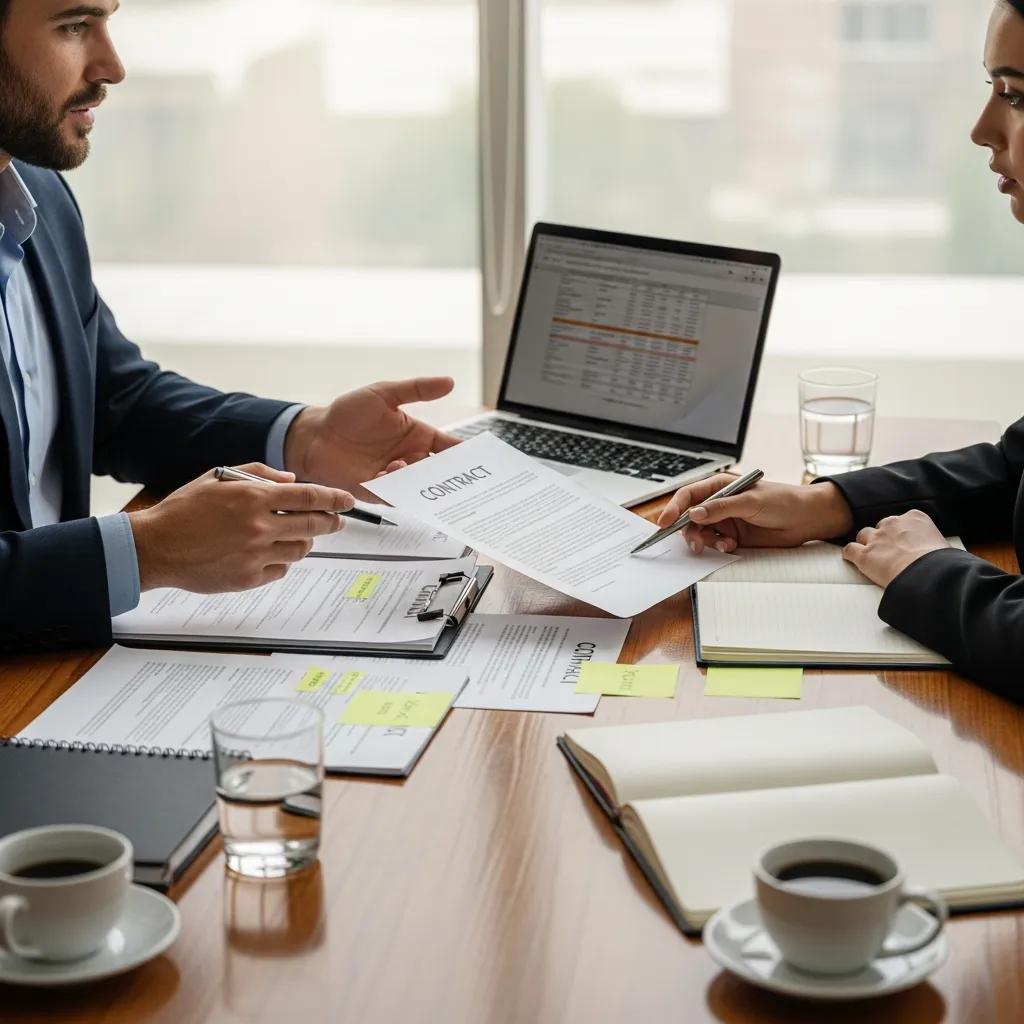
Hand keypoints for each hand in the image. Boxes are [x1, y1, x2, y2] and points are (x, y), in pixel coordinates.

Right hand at [129, 463, 354, 592]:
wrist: (156, 546)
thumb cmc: (185, 509)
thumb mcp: (219, 477)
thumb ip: (259, 474)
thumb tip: (291, 480)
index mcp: (253, 498)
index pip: (310, 497)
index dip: (335, 498)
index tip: (348, 500)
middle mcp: (259, 527)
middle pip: (314, 525)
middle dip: (331, 521)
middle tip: (337, 521)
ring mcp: (255, 555)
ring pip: (301, 549)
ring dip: (306, 541)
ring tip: (298, 535)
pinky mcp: (248, 578)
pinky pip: (281, 570)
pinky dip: (282, 561)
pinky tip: (271, 553)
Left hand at [283, 377, 460, 498]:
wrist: (315, 435)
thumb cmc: (348, 413)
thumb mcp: (384, 393)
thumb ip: (417, 389)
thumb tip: (449, 382)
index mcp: (418, 436)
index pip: (450, 449)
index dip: (467, 455)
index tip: (481, 459)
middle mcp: (410, 459)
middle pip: (440, 472)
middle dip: (453, 477)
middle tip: (463, 479)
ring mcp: (395, 477)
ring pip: (420, 487)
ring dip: (422, 482)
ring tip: (416, 469)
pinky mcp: (378, 492)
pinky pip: (395, 497)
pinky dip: (397, 490)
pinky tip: (388, 474)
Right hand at [657, 474, 854, 553]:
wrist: (807, 519)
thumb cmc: (783, 500)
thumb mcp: (751, 501)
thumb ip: (722, 507)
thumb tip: (695, 513)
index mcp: (720, 486)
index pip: (688, 495)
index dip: (674, 508)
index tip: (665, 523)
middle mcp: (719, 503)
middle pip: (689, 518)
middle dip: (690, 531)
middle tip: (697, 544)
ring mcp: (725, 520)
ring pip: (700, 533)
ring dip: (706, 541)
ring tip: (723, 545)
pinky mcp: (732, 536)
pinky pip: (714, 544)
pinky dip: (718, 548)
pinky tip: (731, 547)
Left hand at [842, 510, 948, 586]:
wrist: (927, 573)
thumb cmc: (943, 563)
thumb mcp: (945, 545)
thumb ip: (935, 543)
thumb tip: (941, 556)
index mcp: (915, 517)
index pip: (903, 519)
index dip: (901, 532)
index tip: (904, 542)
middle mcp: (893, 523)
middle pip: (882, 526)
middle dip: (884, 537)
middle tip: (889, 552)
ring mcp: (877, 538)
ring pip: (863, 535)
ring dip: (866, 544)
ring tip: (872, 557)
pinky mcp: (864, 555)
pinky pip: (849, 550)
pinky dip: (850, 555)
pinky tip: (853, 560)